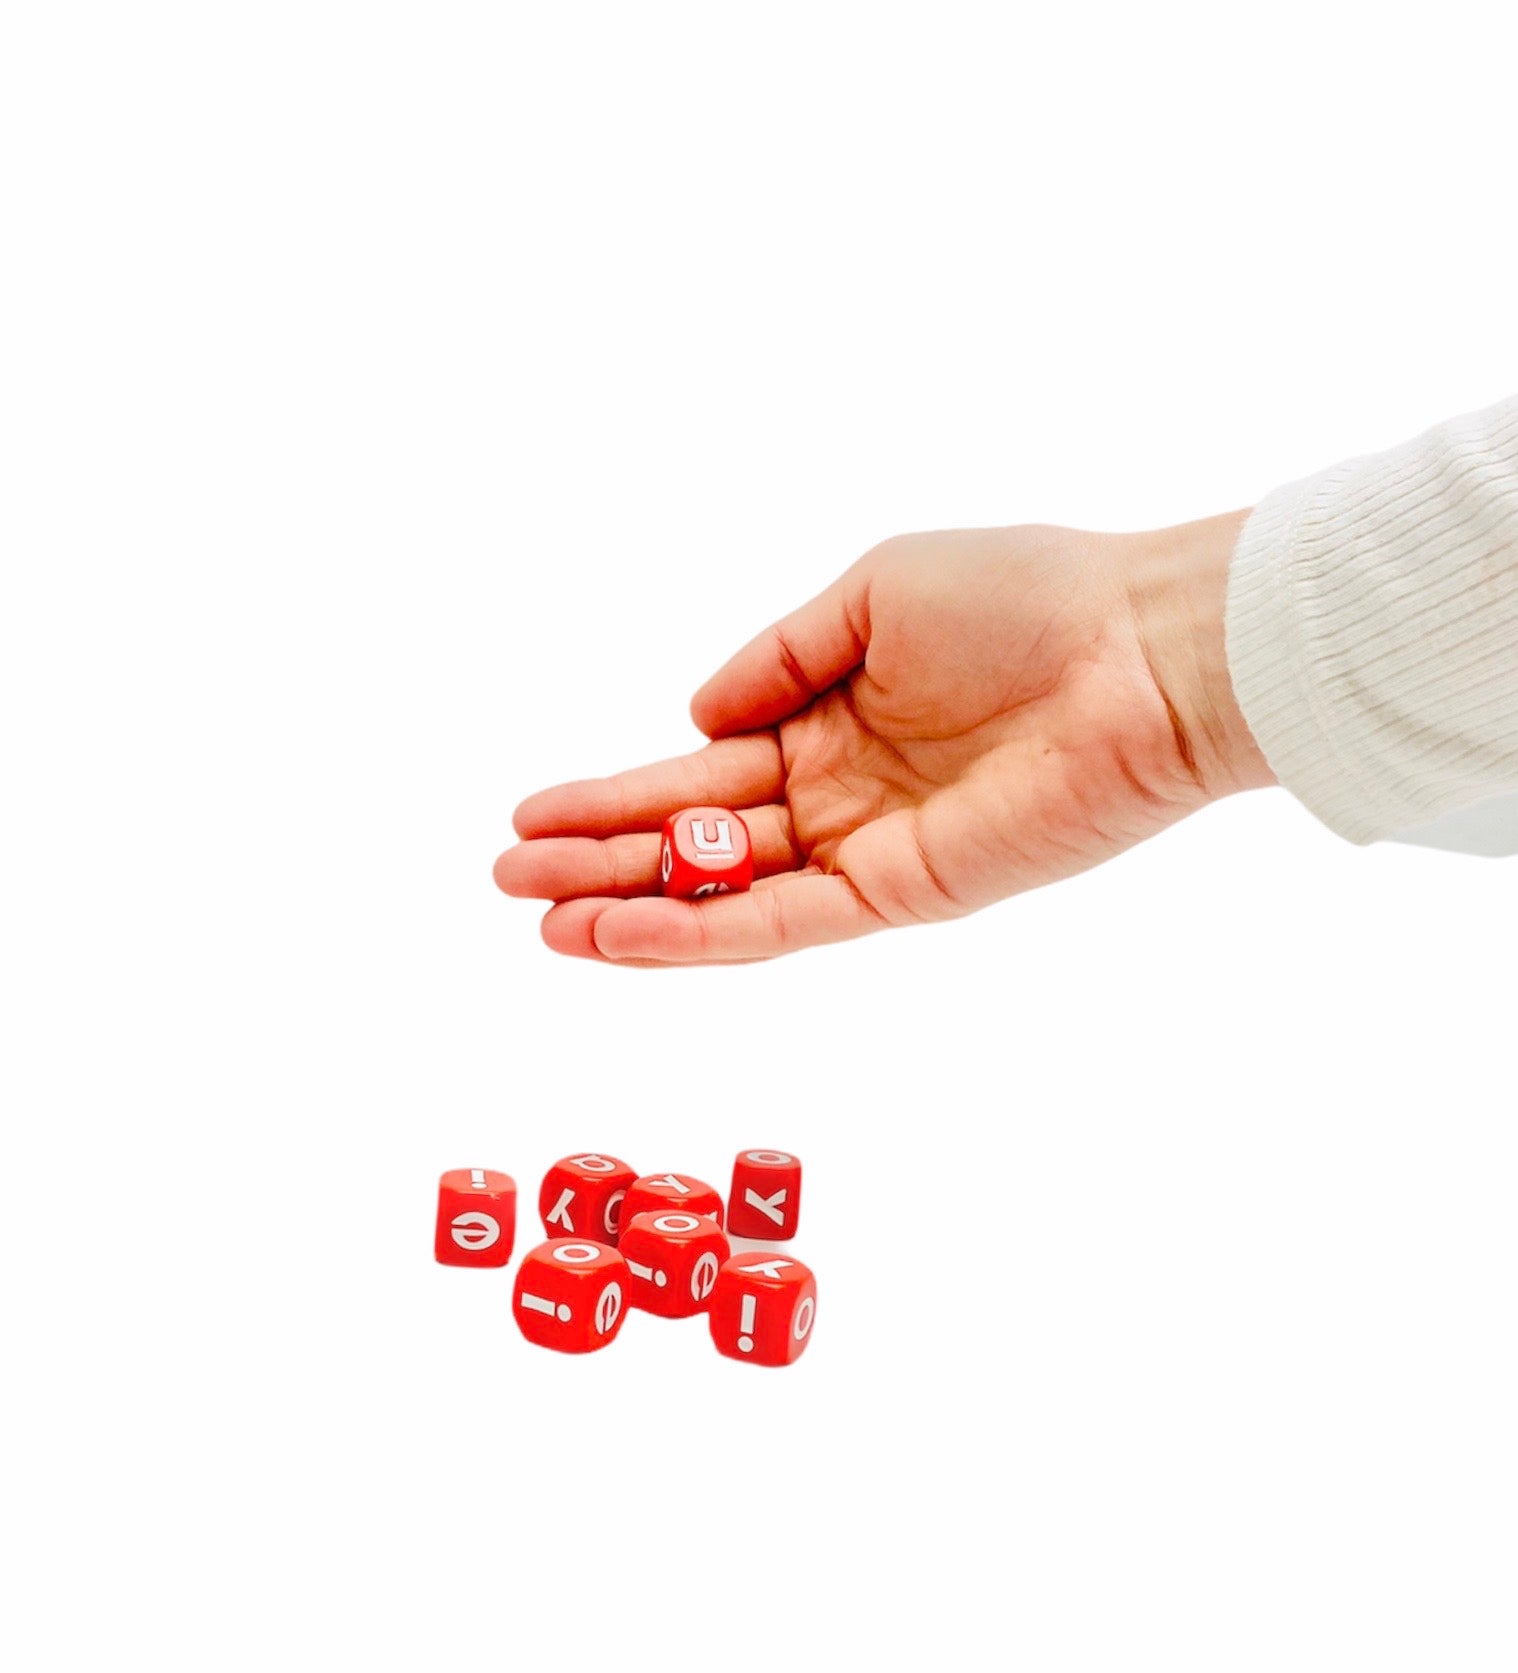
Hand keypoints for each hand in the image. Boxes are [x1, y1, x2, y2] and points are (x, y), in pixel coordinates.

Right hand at [494, 515, 1271, 963]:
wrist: (1142, 650)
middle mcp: (843, 797)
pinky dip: (701, 934)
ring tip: (541, 921)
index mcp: (832, 721)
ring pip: (727, 897)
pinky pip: (785, 923)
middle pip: (697, 843)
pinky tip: (622, 934)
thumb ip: (776, 659)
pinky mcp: (907, 894)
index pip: (700, 770)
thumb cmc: (1029, 597)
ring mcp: (871, 852)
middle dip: (601, 862)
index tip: (531, 810)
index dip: (614, 795)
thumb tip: (695, 708)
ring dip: (632, 913)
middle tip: (508, 877)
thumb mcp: (871, 593)